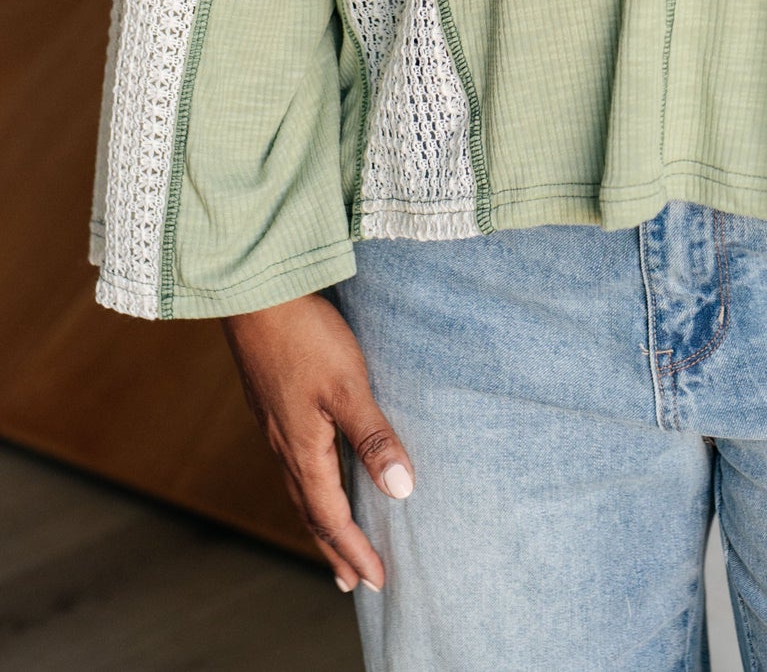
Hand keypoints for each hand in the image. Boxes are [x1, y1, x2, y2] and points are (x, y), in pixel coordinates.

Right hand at [222, 291, 414, 593]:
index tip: (377, 580)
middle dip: (333, 547)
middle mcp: (285, 445)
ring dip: (319, 518)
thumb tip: (402, 490)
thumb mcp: (349, 387)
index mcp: (304, 450)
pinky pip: (293, 461)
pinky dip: (309, 484)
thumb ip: (374, 437)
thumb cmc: (304, 337)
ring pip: (299, 487)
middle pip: (310, 511)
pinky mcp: (274, 402)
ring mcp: (276, 423)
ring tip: (332, 537)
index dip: (355, 550)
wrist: (256, 294)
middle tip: (350, 582)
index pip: (331, 517)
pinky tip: (315, 470)